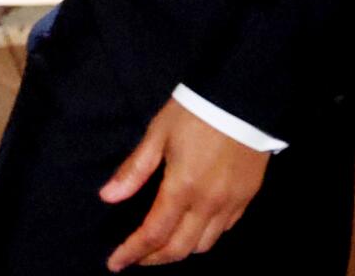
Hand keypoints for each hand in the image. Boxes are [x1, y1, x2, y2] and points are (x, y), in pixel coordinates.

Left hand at [100, 97, 269, 268]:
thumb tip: (108, 197)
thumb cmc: (194, 112)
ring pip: (204, 245)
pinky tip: (191, 228)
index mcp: (182, 188)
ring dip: (180, 250)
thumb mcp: (158, 134)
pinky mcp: (247, 199)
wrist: (242, 96)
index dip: (132, 253)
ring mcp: (231, 204)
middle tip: (135, 259)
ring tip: (161, 245)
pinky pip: (223, 231)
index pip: (154, 234)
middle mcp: (208, 204)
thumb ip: (134, 169)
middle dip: (154, 259)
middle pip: (180, 249)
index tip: (115, 264)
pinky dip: (204, 237)